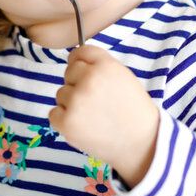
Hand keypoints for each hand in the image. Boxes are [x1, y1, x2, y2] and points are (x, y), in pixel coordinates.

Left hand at [49, 45, 159, 185]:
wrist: (141, 143)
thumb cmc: (133, 110)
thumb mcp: (124, 77)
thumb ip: (100, 66)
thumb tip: (74, 60)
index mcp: (105, 65)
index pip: (80, 52)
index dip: (81, 62)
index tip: (84, 73)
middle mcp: (89, 79)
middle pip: (69, 72)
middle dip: (77, 83)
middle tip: (95, 101)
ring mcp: (76, 101)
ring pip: (61, 93)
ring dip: (71, 103)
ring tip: (92, 116)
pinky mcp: (67, 122)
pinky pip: (54, 113)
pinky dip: (64, 120)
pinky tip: (83, 125)